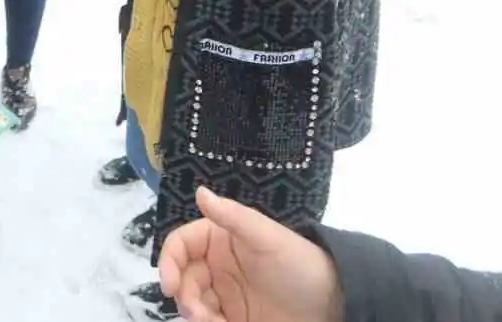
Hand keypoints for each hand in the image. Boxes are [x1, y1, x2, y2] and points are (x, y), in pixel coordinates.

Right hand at [159, 187, 341, 321]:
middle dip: (185, 295)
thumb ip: (232, 216)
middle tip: (198, 313)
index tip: (170, 285)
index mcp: (221, 238)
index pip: (182, 244)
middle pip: (183, 277)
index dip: (170, 261)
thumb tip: (199, 191)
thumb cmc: (299, 264)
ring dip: (195, 313)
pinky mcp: (232, 317)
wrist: (332, 305)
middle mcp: (217, 264)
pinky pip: (208, 320)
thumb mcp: (267, 237)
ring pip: (192, 302)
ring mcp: (224, 293)